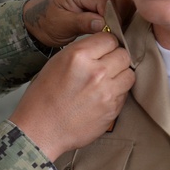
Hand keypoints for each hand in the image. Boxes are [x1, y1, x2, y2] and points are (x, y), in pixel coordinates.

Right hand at [10, 32, 133, 161]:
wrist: (41, 130)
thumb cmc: (43, 98)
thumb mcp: (56, 63)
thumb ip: (81, 52)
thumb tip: (100, 48)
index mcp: (78, 56)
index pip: (109, 38)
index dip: (106, 44)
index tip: (103, 51)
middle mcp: (96, 71)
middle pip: (123, 54)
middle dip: (115, 59)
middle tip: (105, 67)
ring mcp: (107, 92)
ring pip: (129, 74)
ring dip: (120, 76)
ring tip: (107, 82)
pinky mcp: (112, 109)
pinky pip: (125, 93)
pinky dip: (117, 93)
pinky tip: (102, 97)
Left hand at [23, 0, 133, 48]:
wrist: (37, 19)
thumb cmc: (46, 22)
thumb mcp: (62, 25)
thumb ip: (83, 22)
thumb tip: (103, 24)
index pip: (108, 1)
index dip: (114, 20)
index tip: (114, 36)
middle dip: (120, 18)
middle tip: (114, 36)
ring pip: (122, 0)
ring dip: (121, 17)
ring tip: (112, 33)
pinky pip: (117, 2)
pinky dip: (118, 15)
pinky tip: (111, 27)